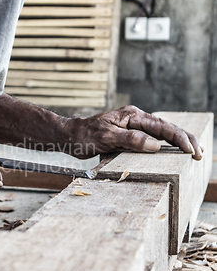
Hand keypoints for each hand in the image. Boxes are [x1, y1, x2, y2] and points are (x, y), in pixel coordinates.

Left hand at [68, 105, 202, 159]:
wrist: (69, 137)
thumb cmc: (84, 135)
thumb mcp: (106, 137)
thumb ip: (131, 140)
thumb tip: (155, 145)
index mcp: (133, 116)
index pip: (162, 127)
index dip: (179, 139)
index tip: (192, 151)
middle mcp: (135, 120)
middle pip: (167, 128)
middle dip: (185, 140)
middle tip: (201, 154)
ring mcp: (133, 128)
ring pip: (161, 134)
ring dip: (178, 143)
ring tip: (194, 152)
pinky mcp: (128, 137)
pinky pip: (151, 140)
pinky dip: (164, 146)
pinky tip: (171, 152)